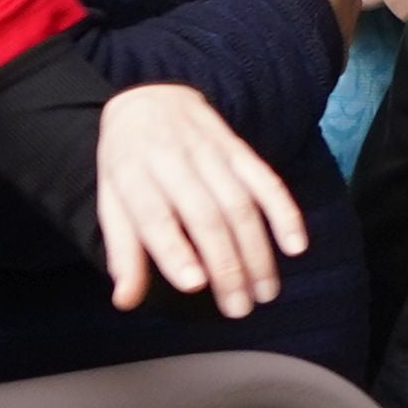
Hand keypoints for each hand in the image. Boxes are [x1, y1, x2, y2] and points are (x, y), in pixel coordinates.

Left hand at [95, 83, 307, 314]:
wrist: (150, 100)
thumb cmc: (127, 164)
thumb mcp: (111, 202)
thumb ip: (122, 251)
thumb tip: (125, 301)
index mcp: (133, 174)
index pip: (155, 214)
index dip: (175, 249)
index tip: (195, 285)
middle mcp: (173, 159)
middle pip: (205, 215)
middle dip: (226, 264)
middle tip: (239, 308)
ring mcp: (210, 151)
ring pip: (240, 203)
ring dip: (257, 250)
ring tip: (265, 292)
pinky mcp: (239, 149)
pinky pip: (266, 179)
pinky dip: (285, 211)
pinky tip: (296, 245)